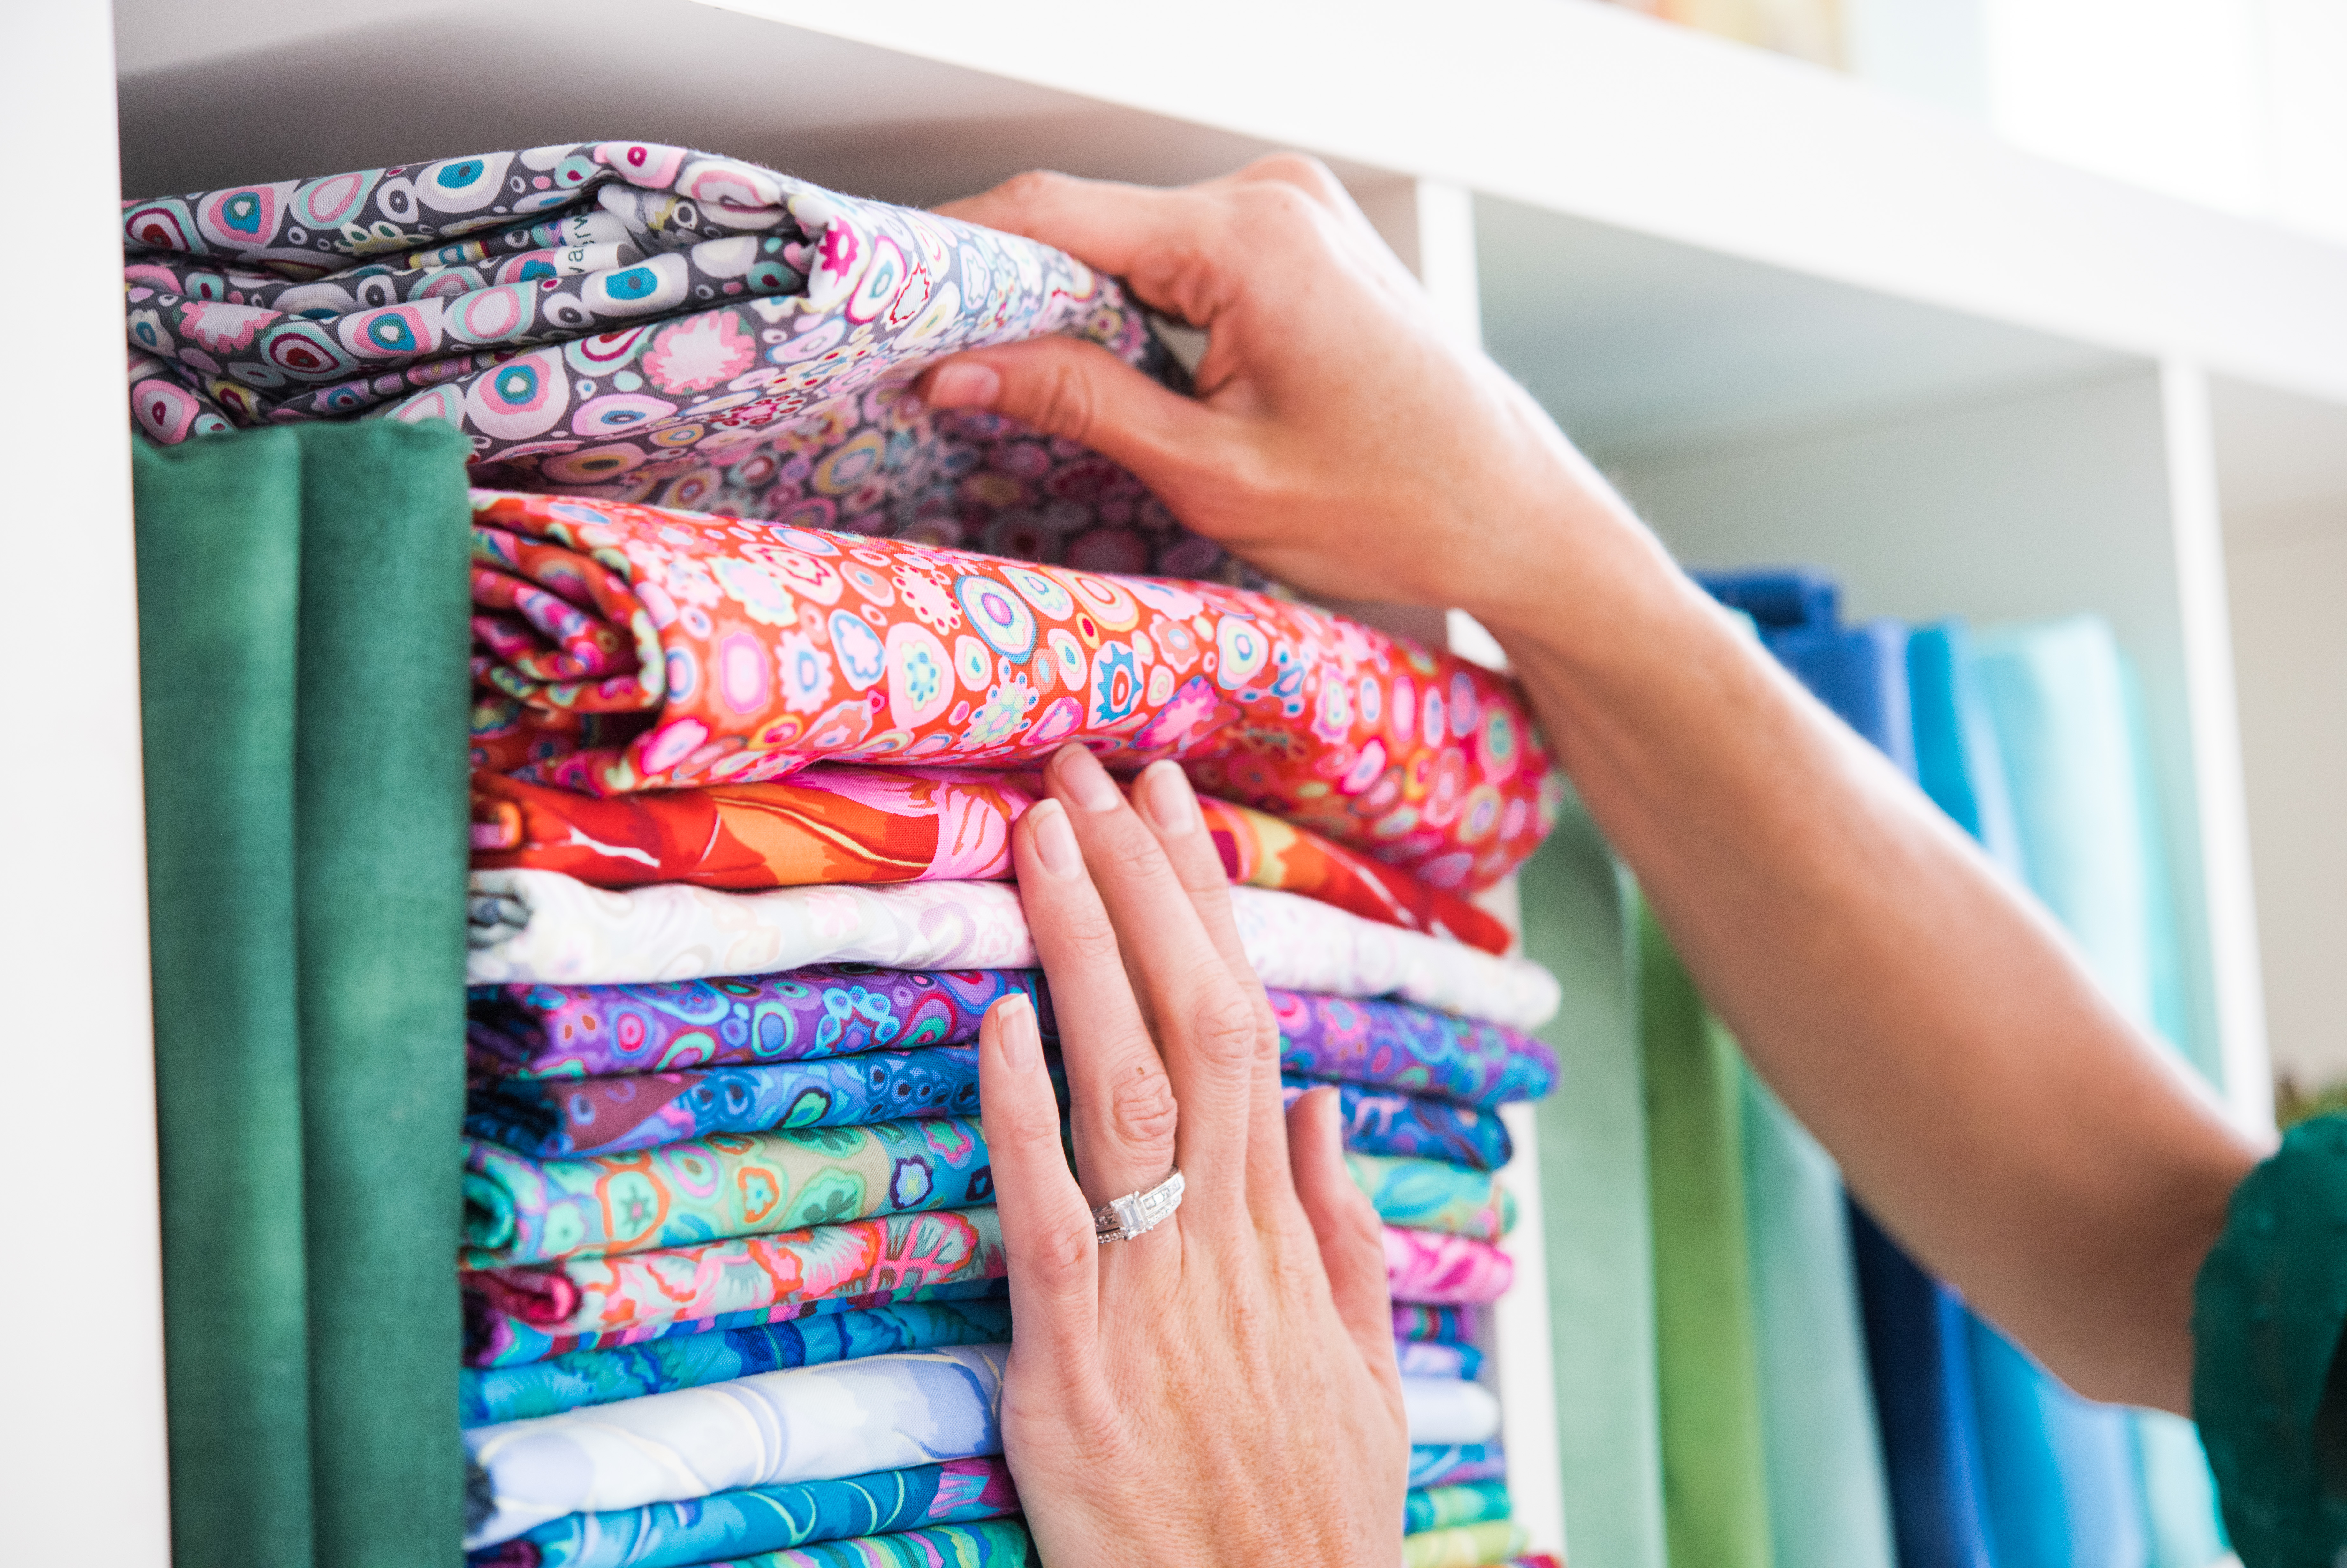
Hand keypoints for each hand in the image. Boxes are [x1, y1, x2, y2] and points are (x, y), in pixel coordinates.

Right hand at [918, 157, 1645, 623]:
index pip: (1053, 214)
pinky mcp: (1303, 244)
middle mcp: (1271, 198)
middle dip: (1010, 296)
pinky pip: (1183, 259)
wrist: (1518, 517)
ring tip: (1014, 386)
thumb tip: (957, 370)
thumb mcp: (1214, 474)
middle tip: (934, 370)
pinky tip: (1105, 373)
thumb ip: (1080, 405)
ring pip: (1132, 245)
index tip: (887, 312)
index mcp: (1249, 239)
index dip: (955, 258)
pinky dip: (1134, 310)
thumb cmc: (1397, 507)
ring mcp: (1293, 213)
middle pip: (1089, 225)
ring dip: (1074, 310)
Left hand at [977, 743, 1406, 1564]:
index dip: (1209, 916)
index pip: (1252, 1031)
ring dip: (1085, 952)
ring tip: (1042, 837)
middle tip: (1097, 770)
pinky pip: (1053, 1214)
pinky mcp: (1077, 1363)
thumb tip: (1326, 1116)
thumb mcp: (1368, 1379)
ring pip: (1127, 1087)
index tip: (1175, 815)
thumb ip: (1349, 1242)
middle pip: (1197, 1023)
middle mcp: (1228, 1239)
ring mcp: (1154, 1293)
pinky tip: (1003, 1018)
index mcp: (1288, 1236)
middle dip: (1146, 887)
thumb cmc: (1303, 1519)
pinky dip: (1027, 1110)